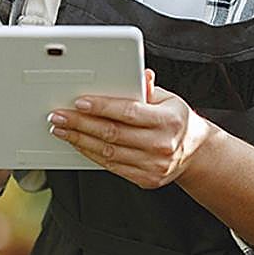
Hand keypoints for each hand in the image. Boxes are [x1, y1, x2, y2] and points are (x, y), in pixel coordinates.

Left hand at [47, 69, 216, 188]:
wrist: (195, 153)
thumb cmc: (175, 120)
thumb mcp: (167, 98)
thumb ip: (147, 88)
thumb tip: (138, 74)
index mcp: (169, 120)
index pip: (128, 112)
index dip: (101, 107)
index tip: (79, 102)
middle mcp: (162, 145)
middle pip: (112, 133)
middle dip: (80, 123)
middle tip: (58, 115)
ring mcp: (154, 165)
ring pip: (108, 152)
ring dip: (80, 140)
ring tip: (61, 129)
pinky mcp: (146, 179)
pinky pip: (112, 167)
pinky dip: (91, 154)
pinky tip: (78, 144)